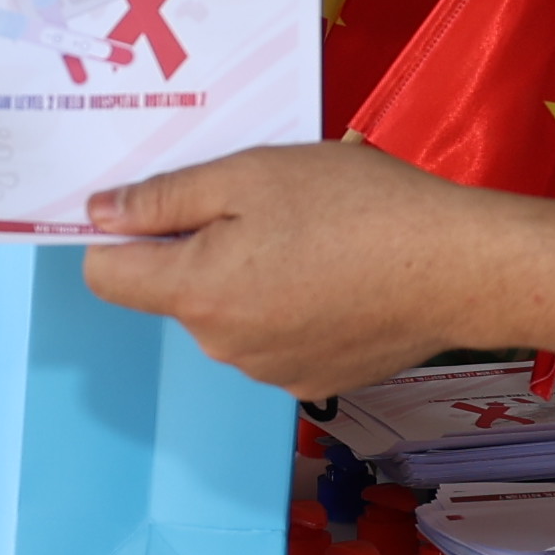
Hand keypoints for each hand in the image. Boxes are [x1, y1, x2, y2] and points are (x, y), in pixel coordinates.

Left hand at [78, 141, 554, 400]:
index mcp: (197, 294)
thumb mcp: (250, 175)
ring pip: (227, 312)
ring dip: (248, 273)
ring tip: (312, 234)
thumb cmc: (355, 208)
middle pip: (174, 291)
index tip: (162, 202)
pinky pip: (274, 335)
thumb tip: (98, 214)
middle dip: (200, 246)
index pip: (106, 275)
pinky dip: (290, 303)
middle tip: (264, 202)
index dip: (121, 233)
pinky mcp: (314, 379)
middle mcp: (222, 346)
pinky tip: (337, 272)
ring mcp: (269, 371)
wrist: (456, 267)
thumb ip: (165, 198)